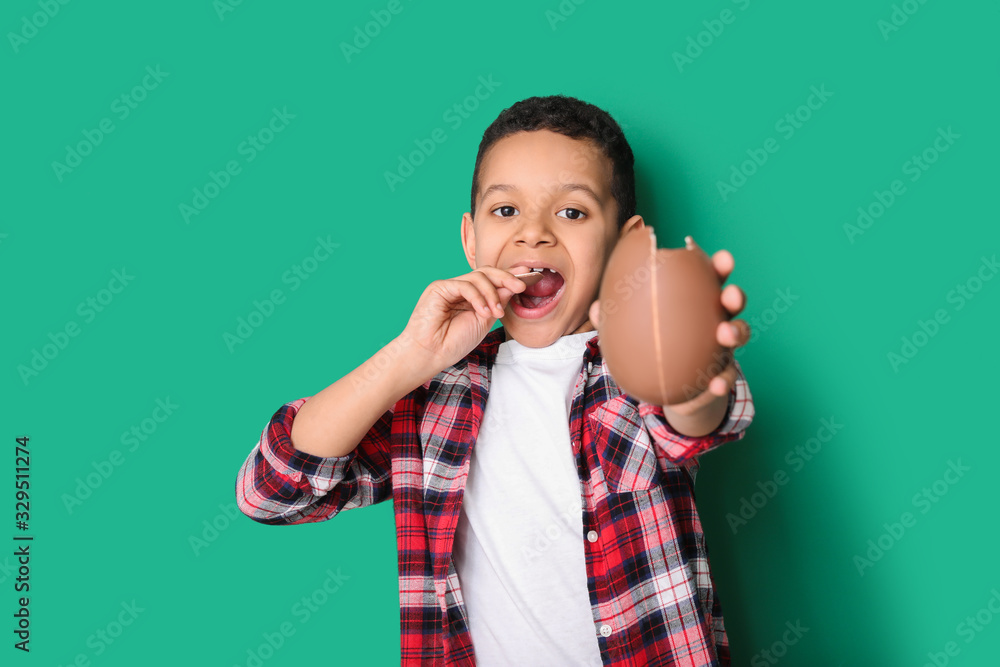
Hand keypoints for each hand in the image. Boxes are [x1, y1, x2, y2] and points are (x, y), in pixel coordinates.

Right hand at [399, 265, 534, 377]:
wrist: (431, 355)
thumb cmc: (453, 343)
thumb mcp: (484, 321)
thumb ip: (497, 302)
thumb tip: (514, 285)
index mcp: (471, 297)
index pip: (492, 280)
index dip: (510, 278)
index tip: (529, 281)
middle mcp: (460, 289)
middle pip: (487, 272)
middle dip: (506, 278)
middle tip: (521, 286)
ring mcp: (449, 287)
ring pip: (478, 276)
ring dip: (493, 294)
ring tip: (497, 313)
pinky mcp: (439, 288)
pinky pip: (465, 285)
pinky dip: (478, 297)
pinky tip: (483, 312)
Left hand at [587, 235, 750, 414]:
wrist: (669, 390)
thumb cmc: (653, 347)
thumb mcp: (634, 332)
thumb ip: (617, 320)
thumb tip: (596, 309)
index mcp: (695, 301)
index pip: (709, 278)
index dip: (718, 266)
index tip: (721, 258)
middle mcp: (714, 319)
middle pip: (731, 301)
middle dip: (735, 293)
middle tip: (729, 294)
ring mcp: (722, 347)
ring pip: (738, 334)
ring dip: (736, 332)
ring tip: (724, 334)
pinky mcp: (722, 374)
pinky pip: (727, 377)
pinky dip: (722, 381)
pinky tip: (714, 384)